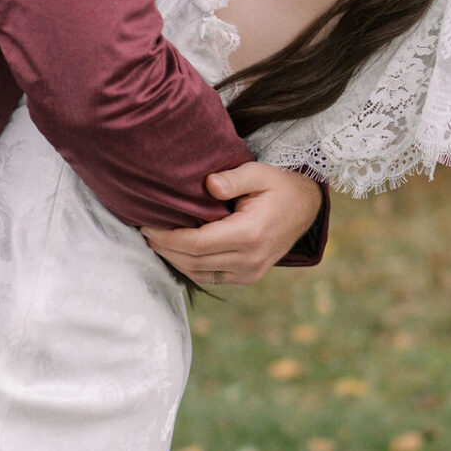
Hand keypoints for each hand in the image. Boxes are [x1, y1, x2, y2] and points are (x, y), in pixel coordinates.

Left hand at [143, 163, 322, 285]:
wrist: (306, 208)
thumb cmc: (279, 186)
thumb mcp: (259, 172)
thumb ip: (234, 178)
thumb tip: (208, 185)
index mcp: (250, 234)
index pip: (198, 244)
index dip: (169, 238)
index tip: (147, 227)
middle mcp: (250, 259)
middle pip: (194, 262)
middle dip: (165, 249)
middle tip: (145, 233)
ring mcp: (251, 272)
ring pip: (200, 274)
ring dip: (174, 260)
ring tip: (155, 242)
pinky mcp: (249, 277)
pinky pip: (211, 278)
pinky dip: (189, 267)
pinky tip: (176, 251)